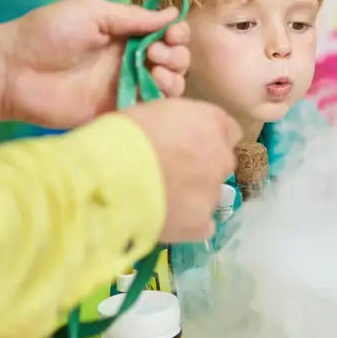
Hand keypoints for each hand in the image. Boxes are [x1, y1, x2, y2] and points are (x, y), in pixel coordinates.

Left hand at [0, 0, 190, 127]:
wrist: (14, 70)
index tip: (172, 33)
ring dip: (173, 77)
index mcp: (125, 34)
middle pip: (174, 60)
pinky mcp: (117, 111)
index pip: (166, 34)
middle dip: (176, 55)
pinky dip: (160, 100)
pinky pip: (151, 110)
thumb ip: (132, 16)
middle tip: (155, 54)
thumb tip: (171, 12)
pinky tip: (150, 88)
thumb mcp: (91, 11)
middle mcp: (130, 60)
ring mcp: (125, 87)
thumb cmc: (47, 33)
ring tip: (155, 72)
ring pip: (169, 86)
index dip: (176, 33)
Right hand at [125, 99, 242, 242]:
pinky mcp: (200, 224)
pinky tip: (166, 219)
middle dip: (202, 166)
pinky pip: (203, 225)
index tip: (190, 144)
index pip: (229, 131)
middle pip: (221, 163)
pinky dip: (188, 224)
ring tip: (160, 199)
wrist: (108, 178)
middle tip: (171, 172)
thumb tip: (177, 135)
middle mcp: (221, 158)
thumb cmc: (122, 136)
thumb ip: (178, 124)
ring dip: (193, 195)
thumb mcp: (154, 112)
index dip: (208, 138)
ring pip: (210, 194)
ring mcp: (212, 193)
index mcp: (210, 123)